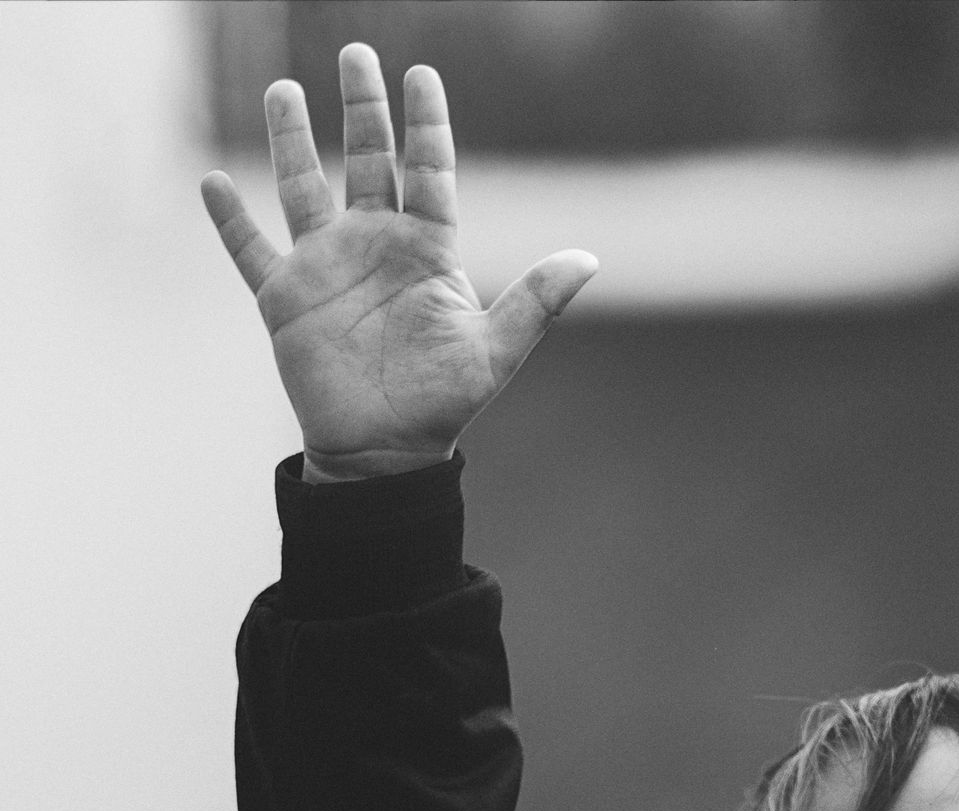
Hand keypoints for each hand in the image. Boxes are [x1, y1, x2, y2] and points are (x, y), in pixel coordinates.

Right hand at [200, 43, 596, 482]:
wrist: (386, 452)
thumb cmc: (442, 403)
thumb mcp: (495, 349)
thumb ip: (537, 302)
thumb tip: (588, 260)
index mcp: (426, 251)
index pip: (427, 171)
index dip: (425, 124)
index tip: (421, 75)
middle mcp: (374, 247)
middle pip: (366, 161)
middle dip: (361, 108)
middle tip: (357, 53)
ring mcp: (326, 267)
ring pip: (303, 188)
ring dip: (291, 140)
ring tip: (282, 88)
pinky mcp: (285, 298)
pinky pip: (251, 250)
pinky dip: (231, 219)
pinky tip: (213, 182)